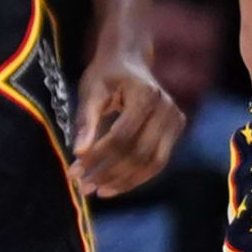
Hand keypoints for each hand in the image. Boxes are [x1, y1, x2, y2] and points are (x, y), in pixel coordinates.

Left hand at [69, 42, 182, 197]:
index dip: (98, 156)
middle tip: (83, 187)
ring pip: (152, 163)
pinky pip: (158, 161)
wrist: (129, 60)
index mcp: (146, 94)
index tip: (75, 171)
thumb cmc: (106, 75)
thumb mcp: (90, 91)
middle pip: (139, 152)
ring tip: (98, 191)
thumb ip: (86, 121)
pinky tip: (114, 185)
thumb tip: (79, 152)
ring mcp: (175, 119)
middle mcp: (166, 108)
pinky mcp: (176, 130)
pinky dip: (136, 177)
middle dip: (109, 173)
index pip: (122, 135)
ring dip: (124, 182)